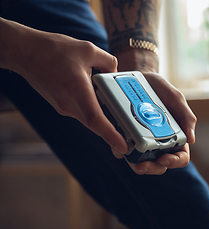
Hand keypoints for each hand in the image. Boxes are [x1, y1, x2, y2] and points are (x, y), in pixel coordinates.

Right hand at [1, 21, 127, 155]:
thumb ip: (108, 62)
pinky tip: (105, 103)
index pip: (95, 118)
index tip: (122, 147)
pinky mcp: (62, 105)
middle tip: (131, 139)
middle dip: (114, 133)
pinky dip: (96, 111)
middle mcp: (69, 104)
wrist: (25, 53)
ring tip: (124, 119)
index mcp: (77, 90)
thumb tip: (116, 73)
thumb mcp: (88, 49)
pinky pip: (83, 112)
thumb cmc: (53, 50)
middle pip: (96, 123)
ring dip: (106, 121)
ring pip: (90, 118)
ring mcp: (64, 107)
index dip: (110, 135)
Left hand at [114, 49, 196, 174]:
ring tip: (130, 159)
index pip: (180, 156)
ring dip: (136, 165)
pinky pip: (123, 149)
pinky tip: (118, 144)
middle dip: (152, 168)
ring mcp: (142, 141)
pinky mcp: (126, 136)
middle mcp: (159, 142)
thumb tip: (192, 140)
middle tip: (144, 165)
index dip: (175, 162)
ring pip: (141, 162)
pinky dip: (121, 150)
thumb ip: (186, 116)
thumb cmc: (161, 89)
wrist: (139, 77)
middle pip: (159, 165)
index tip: (165, 158)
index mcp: (176, 136)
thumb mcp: (176, 99)